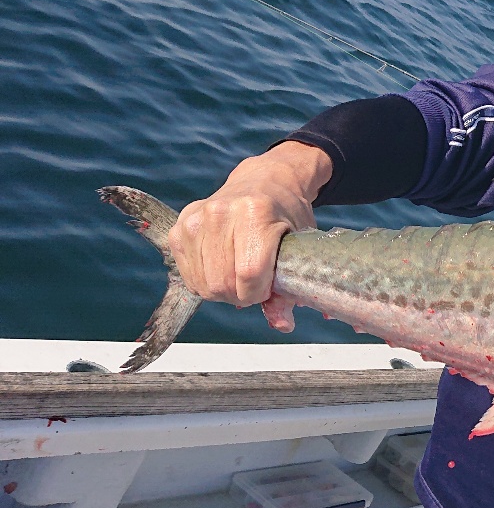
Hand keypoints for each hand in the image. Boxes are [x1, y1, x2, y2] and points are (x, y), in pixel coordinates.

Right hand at [169, 142, 331, 331]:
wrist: (263, 182)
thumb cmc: (286, 215)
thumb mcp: (299, 246)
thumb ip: (290, 288)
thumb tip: (283, 325)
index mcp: (255, 212)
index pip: (249, 274)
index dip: (259, 294)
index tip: (269, 289)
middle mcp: (220, 212)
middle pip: (222, 283)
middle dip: (242, 296)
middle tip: (256, 285)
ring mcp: (195, 220)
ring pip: (204, 284)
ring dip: (224, 292)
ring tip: (240, 276)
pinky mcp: (179, 229)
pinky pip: (189, 277)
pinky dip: (207, 283)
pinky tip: (223, 269)